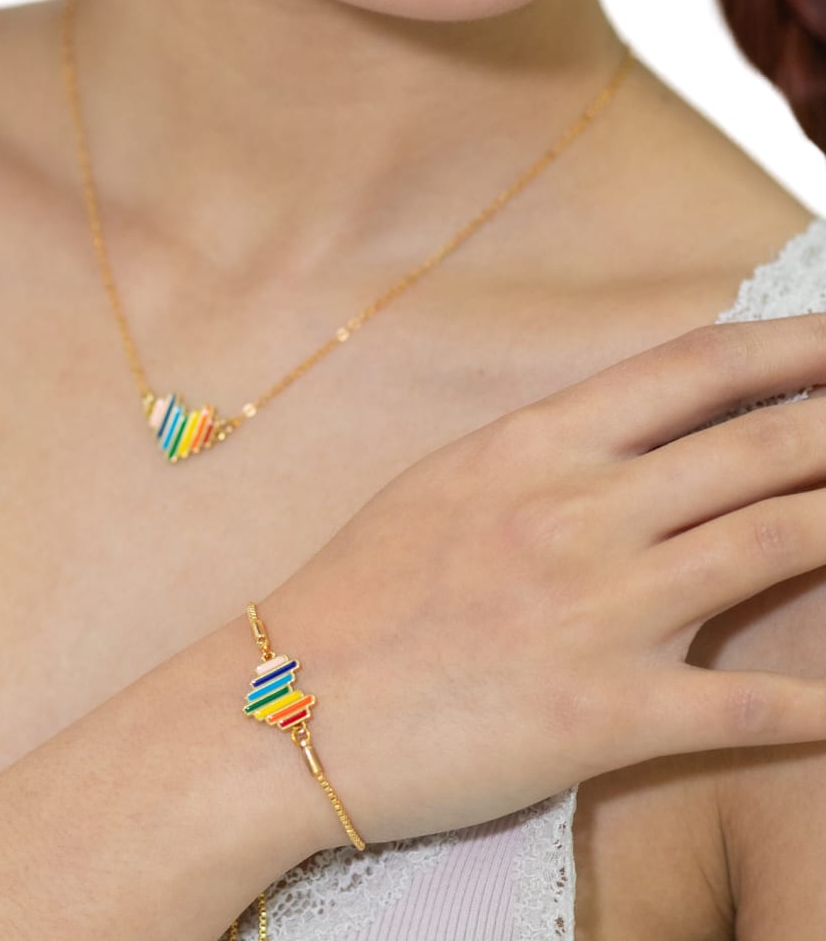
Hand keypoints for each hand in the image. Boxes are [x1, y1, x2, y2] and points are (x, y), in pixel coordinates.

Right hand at [258, 312, 825, 848]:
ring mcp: (596, 610)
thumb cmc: (357, 591)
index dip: (795, 348)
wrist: (288, 703)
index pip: (692, 370)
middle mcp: (577, 512)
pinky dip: (816, 704)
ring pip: (777, 544)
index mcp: (533, 448)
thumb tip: (622, 436)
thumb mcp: (442, 486)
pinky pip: (745, 705)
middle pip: (762, 447)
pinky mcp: (603, 713)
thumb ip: (539, 454)